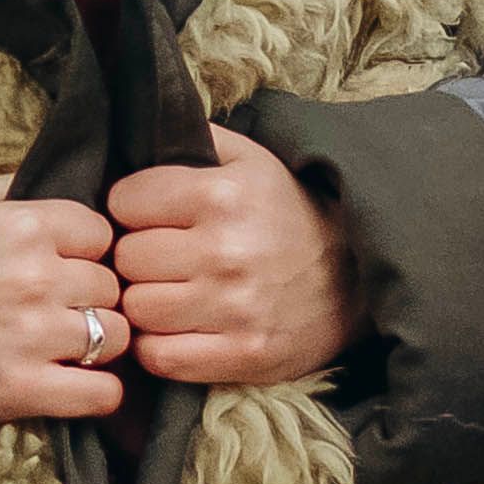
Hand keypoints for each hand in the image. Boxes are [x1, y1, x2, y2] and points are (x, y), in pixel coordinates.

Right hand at [0, 176, 132, 428]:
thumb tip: (46, 174)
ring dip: (98, 342)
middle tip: (63, 308)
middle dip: (92, 296)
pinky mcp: (23, 388)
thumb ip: (8, 186)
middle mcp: (36, 277)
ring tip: (70, 346)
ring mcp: (33, 334)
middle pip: (109, 285)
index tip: (67, 264)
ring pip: (114, 335)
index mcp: (24, 226)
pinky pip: (102, 393)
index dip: (86, 251)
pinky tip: (80, 384)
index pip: (100, 234)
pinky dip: (99, 391)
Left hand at [109, 126, 352, 386]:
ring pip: (136, 309)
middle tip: (161, 259)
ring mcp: (234, 308)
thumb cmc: (290, 214)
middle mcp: (225, 251)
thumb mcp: (253, 161)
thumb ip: (197, 138)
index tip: (150, 217)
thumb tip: (143, 127)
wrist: (359, 277)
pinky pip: (159, 357)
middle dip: (137, 257)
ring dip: (146, 303)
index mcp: (222, 195)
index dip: (132, 208)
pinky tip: (176, 329)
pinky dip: (157, 346)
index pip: (124, 202)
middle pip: (126, 259)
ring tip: (169, 293)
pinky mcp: (243, 355)